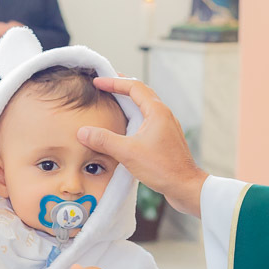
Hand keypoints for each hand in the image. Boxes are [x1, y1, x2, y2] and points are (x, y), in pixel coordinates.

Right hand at [77, 77, 207, 216]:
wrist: (185, 187)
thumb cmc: (163, 168)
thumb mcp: (128, 153)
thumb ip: (104, 140)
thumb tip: (83, 132)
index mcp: (157, 112)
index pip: (134, 86)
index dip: (114, 81)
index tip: (97, 81)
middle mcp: (164, 115)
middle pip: (141, 92)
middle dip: (122, 87)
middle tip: (105, 85)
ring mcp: (166, 127)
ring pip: (145, 106)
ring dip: (129, 102)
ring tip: (113, 101)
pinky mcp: (165, 139)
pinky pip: (148, 120)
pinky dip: (134, 116)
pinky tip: (125, 127)